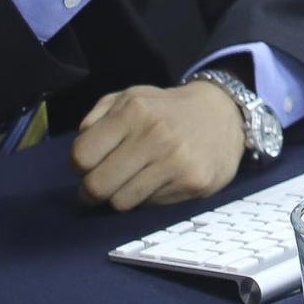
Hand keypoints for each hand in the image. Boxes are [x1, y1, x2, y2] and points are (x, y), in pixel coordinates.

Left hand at [70, 80, 245, 210]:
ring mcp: (175, 161)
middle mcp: (154, 134)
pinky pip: (150, 205)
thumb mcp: (131, 97)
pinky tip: (158, 181)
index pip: (81, 156)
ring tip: (131, 182)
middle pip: (97, 186)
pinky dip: (147, 198)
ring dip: (119, 196)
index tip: (88, 166)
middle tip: (100, 186)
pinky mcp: (193, 182)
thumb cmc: (166, 109)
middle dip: (91, 191)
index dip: (79, 166)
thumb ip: (97, 118)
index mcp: (133, 110)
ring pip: (121, 202)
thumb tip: (80, 150)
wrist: (223, 114)